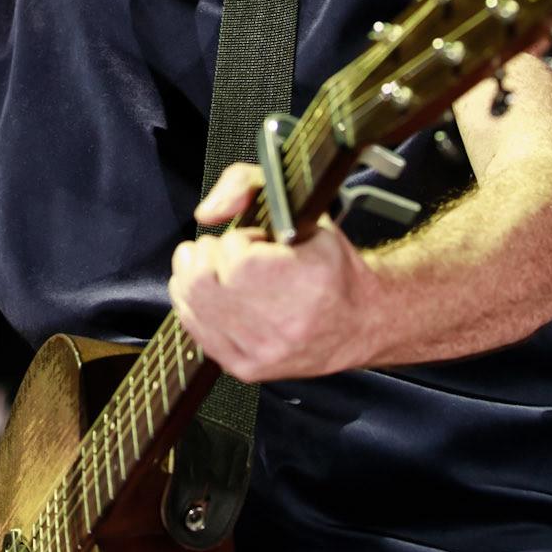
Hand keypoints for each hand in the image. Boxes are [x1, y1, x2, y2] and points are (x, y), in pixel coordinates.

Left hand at [168, 162, 378, 380]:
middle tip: (231, 254)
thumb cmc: (330, 266)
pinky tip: (219, 296)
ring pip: (192, 303)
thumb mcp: (303, 206)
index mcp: (306, 281)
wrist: (359, 322)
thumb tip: (207, 212)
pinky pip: (194, 329)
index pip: (234, 256)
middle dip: (210, 255)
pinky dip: (196, 305)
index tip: (257, 243)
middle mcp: (285, 323)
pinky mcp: (247, 368)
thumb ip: (247, 183)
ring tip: (224, 273)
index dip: (239, 239)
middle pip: (202, 280)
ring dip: (198, 278)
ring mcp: (264, 351)